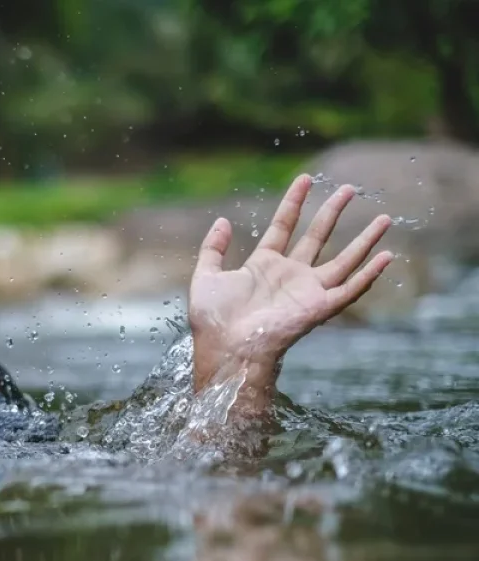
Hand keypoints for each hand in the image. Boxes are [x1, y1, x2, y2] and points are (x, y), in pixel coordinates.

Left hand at [189, 174, 392, 393]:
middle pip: (317, 236)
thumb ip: (213, 249)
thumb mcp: (206, 276)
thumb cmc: (213, 320)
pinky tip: (386, 256)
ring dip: (364, 240)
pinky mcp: (319, 307)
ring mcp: (307, 291)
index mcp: (264, 265)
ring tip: (384, 218)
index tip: (304, 178)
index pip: (283, 226)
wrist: (226, 348)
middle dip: (332, 212)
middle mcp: (290, 275)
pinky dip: (369, 274)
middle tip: (349, 189)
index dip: (294, 202)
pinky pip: (350, 289)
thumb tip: (222, 220)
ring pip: (343, 260)